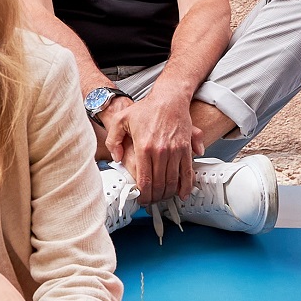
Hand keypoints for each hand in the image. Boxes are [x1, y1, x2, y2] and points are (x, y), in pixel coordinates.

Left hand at [113, 87, 199, 205]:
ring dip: (168, 194)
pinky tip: (182, 193)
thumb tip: (117, 159)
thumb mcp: (121, 120)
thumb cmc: (146, 109)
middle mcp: (161, 151)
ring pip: (173, 181)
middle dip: (155, 198)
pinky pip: (188, 172)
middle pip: (159, 184)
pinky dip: (186, 186)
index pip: (145, 180)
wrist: (169, 99)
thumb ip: (113, 140)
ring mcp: (176, 150)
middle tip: (151, 202)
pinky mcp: (186, 148)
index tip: (142, 200)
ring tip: (162, 198)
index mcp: (144, 147)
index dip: (143, 195)